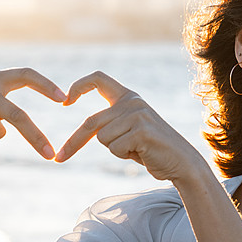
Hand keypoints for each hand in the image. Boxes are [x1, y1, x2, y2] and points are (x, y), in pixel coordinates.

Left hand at [55, 71, 201, 181]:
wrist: (182, 162)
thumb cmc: (152, 150)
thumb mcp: (129, 130)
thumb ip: (111, 123)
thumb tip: (84, 130)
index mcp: (128, 97)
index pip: (98, 79)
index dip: (78, 86)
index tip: (64, 102)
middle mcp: (132, 102)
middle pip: (91, 122)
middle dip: (74, 142)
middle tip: (59, 158)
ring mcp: (137, 115)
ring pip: (103, 138)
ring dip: (115, 150)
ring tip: (137, 149)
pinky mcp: (141, 130)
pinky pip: (115, 148)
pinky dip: (124, 155)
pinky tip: (143, 153)